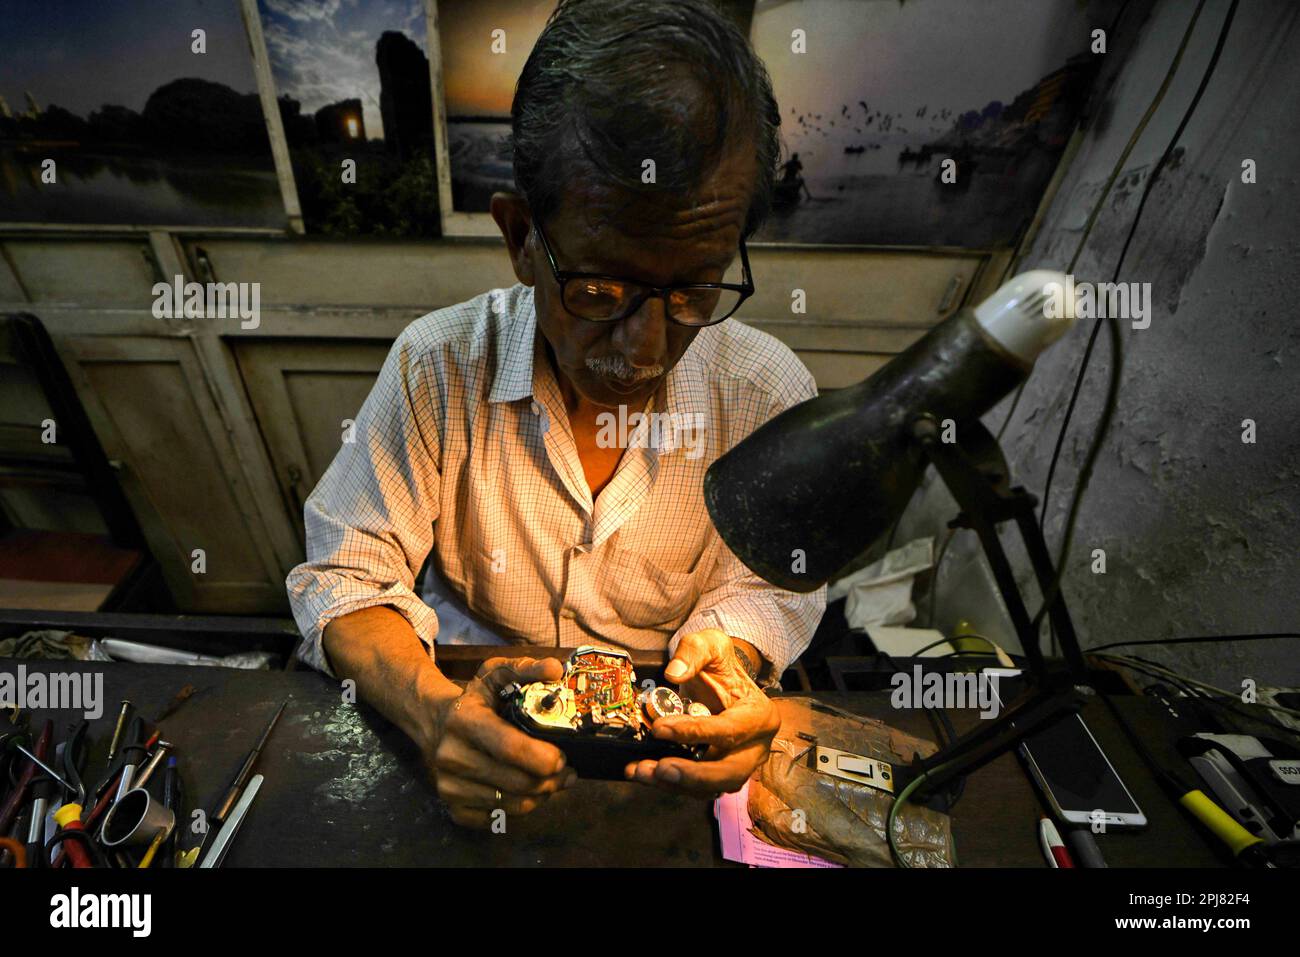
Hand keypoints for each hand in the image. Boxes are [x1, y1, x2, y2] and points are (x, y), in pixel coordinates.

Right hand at [428, 656, 577, 827]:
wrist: (434, 722)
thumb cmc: (475, 700)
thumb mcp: (496, 675)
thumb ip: (527, 669)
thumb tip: (555, 669)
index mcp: (464, 720)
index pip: (509, 747)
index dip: (543, 757)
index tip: (562, 756)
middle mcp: (451, 756)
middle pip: (516, 782)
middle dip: (551, 780)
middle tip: (566, 771)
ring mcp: (449, 786)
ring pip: (512, 804)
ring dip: (541, 795)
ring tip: (552, 780)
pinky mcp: (452, 807)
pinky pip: (498, 818)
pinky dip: (520, 807)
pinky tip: (527, 790)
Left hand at [624, 629, 779, 795]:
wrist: (723, 680)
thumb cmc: (720, 664)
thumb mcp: (710, 644)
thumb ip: (693, 653)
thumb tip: (673, 673)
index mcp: (759, 715)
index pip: (729, 730)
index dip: (695, 732)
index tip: (660, 729)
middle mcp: (755, 747)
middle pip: (730, 773)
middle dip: (693, 775)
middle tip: (660, 768)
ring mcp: (739, 765)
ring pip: (712, 787)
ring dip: (675, 784)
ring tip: (641, 771)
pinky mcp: (719, 774)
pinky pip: (697, 788)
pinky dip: (670, 784)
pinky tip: (642, 773)